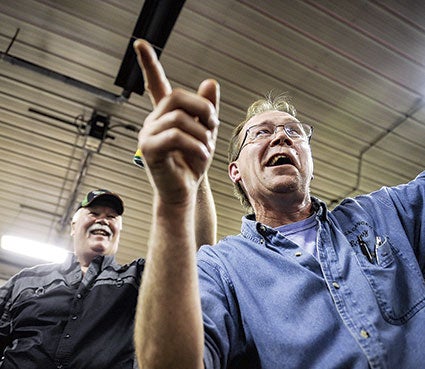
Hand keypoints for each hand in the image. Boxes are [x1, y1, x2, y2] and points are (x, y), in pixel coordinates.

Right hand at [134, 40, 219, 204]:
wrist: (184, 192)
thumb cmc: (192, 163)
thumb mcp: (205, 133)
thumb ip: (207, 109)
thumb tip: (210, 82)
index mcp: (166, 115)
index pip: (156, 84)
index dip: (149, 64)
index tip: (140, 43)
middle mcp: (153, 120)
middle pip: (177, 97)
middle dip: (202, 109)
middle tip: (213, 127)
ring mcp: (148, 134)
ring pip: (179, 118)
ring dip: (202, 134)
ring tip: (206, 149)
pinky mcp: (149, 150)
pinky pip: (175, 136)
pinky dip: (195, 145)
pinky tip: (201, 155)